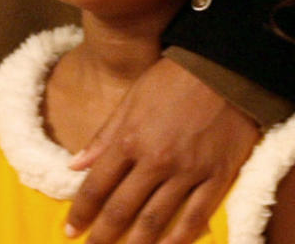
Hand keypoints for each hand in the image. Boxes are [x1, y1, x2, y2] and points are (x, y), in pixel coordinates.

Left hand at [66, 56, 257, 243]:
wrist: (223, 68)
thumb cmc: (173, 79)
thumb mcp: (131, 98)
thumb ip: (104, 135)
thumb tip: (75, 165)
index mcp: (130, 138)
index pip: (98, 185)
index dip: (81, 211)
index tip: (70, 230)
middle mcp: (155, 161)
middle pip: (122, 210)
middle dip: (101, 236)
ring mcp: (187, 173)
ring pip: (155, 222)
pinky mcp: (216, 179)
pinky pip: (194, 220)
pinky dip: (177, 242)